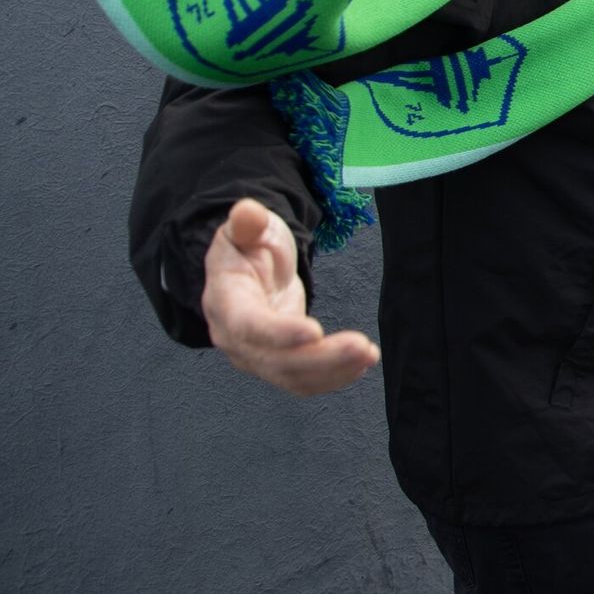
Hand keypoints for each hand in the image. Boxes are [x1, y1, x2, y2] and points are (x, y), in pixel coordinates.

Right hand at [201, 198, 377, 395]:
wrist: (251, 271)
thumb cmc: (250, 247)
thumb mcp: (249, 229)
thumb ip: (247, 223)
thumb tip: (247, 212)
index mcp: (224, 303)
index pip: (249, 326)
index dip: (279, 333)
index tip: (314, 332)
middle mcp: (235, 338)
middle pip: (276, 360)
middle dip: (321, 358)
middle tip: (361, 347)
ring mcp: (255, 356)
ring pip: (293, 376)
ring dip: (334, 371)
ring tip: (368, 354)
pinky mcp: (277, 364)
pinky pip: (304, 381)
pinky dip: (333, 378)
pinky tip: (359, 365)